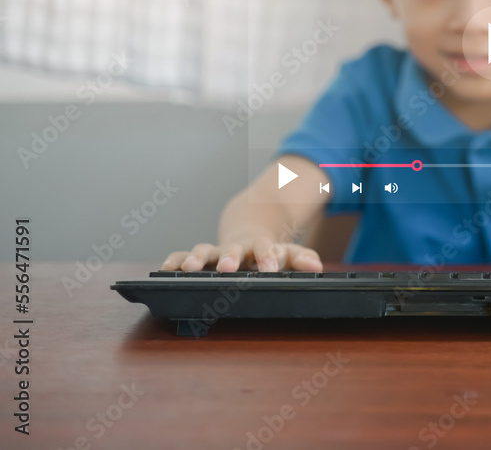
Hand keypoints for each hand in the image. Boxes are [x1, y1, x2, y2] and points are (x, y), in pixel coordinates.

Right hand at [161, 237, 322, 272]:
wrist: (248, 230)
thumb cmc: (267, 249)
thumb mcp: (287, 252)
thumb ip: (301, 258)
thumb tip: (316, 266)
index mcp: (259, 246)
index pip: (265, 250)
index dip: (267, 258)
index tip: (269, 267)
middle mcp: (236, 248)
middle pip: (232, 250)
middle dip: (229, 257)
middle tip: (227, 267)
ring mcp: (216, 252)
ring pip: (204, 250)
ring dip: (197, 258)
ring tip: (190, 268)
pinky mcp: (199, 256)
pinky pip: (183, 256)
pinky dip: (175, 260)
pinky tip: (167, 267)